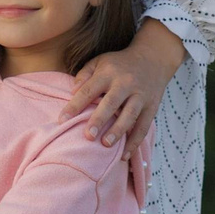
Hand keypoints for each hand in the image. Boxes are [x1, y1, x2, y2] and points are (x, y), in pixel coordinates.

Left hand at [64, 21, 184, 148]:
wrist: (153, 58)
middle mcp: (125, 83)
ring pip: (130, 115)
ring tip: (106, 145)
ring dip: (118, 131)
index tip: (62, 120)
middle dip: (99, 119)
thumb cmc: (119, 63)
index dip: (75, 105)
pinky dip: (135, 141)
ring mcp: (140, 95)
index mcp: (108, 72)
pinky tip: (124, 155)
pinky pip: (144, 126)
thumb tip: (72, 91)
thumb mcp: (100, 61)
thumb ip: (84, 74)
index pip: (89, 89)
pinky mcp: (152, 106)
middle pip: (111, 103)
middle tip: (88, 135)